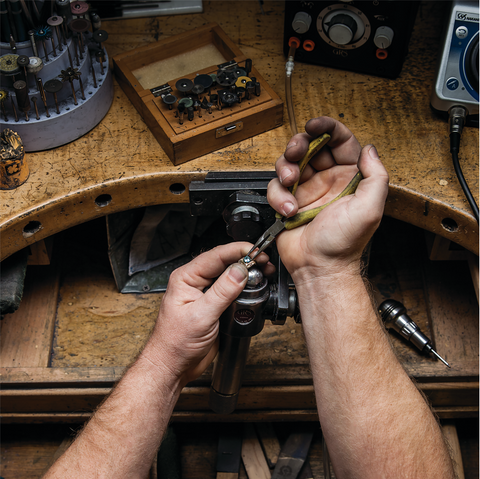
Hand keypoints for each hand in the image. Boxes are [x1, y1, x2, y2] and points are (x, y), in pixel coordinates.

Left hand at [140, 242, 272, 386]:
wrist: (173, 366)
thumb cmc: (175, 343)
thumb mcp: (201, 316)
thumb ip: (222, 292)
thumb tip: (240, 271)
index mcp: (186, 278)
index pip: (216, 256)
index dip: (238, 251)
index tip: (256, 252)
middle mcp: (195, 282)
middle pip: (224, 262)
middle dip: (246, 260)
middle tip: (265, 263)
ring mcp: (205, 293)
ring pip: (230, 275)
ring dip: (247, 273)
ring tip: (264, 273)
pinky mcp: (214, 305)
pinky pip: (232, 290)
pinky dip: (245, 288)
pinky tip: (254, 288)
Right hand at [267, 117, 388, 281]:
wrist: (319, 267)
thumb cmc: (344, 243)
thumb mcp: (370, 208)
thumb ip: (375, 175)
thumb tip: (370, 150)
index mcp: (348, 178)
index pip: (340, 142)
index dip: (327, 128)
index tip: (315, 125)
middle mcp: (327, 181)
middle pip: (310, 147)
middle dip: (299, 144)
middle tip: (295, 150)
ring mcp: (306, 191)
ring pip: (289, 163)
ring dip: (285, 169)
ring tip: (290, 183)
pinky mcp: (288, 202)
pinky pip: (276, 187)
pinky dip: (279, 197)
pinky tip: (289, 210)